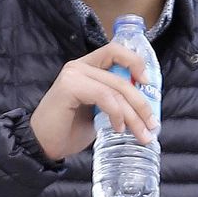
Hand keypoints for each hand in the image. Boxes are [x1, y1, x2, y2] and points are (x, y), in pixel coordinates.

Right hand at [29, 40, 156, 162]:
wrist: (45, 145)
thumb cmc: (71, 130)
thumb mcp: (101, 113)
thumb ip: (117, 103)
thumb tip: (146, 110)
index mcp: (88, 68)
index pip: (116, 52)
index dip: (135, 62)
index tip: (148, 83)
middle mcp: (80, 66)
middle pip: (122, 77)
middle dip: (141, 104)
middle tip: (152, 126)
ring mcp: (74, 74)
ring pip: (116, 89)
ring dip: (133, 115)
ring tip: (140, 135)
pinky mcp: (69, 86)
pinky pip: (104, 96)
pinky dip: (116, 113)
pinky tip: (117, 128)